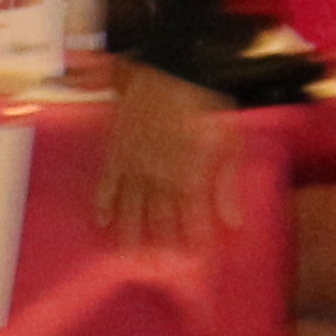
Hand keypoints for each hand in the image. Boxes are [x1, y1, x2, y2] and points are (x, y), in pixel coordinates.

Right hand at [94, 57, 234, 248]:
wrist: (170, 66)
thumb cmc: (204, 102)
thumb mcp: (227, 140)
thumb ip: (227, 184)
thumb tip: (233, 221)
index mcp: (190, 169)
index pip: (191, 214)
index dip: (191, 238)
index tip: (191, 260)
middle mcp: (160, 169)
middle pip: (159, 213)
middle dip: (158, 242)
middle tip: (154, 269)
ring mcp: (135, 159)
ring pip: (131, 202)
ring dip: (131, 229)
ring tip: (129, 256)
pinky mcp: (117, 146)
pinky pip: (107, 179)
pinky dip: (104, 200)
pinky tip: (103, 220)